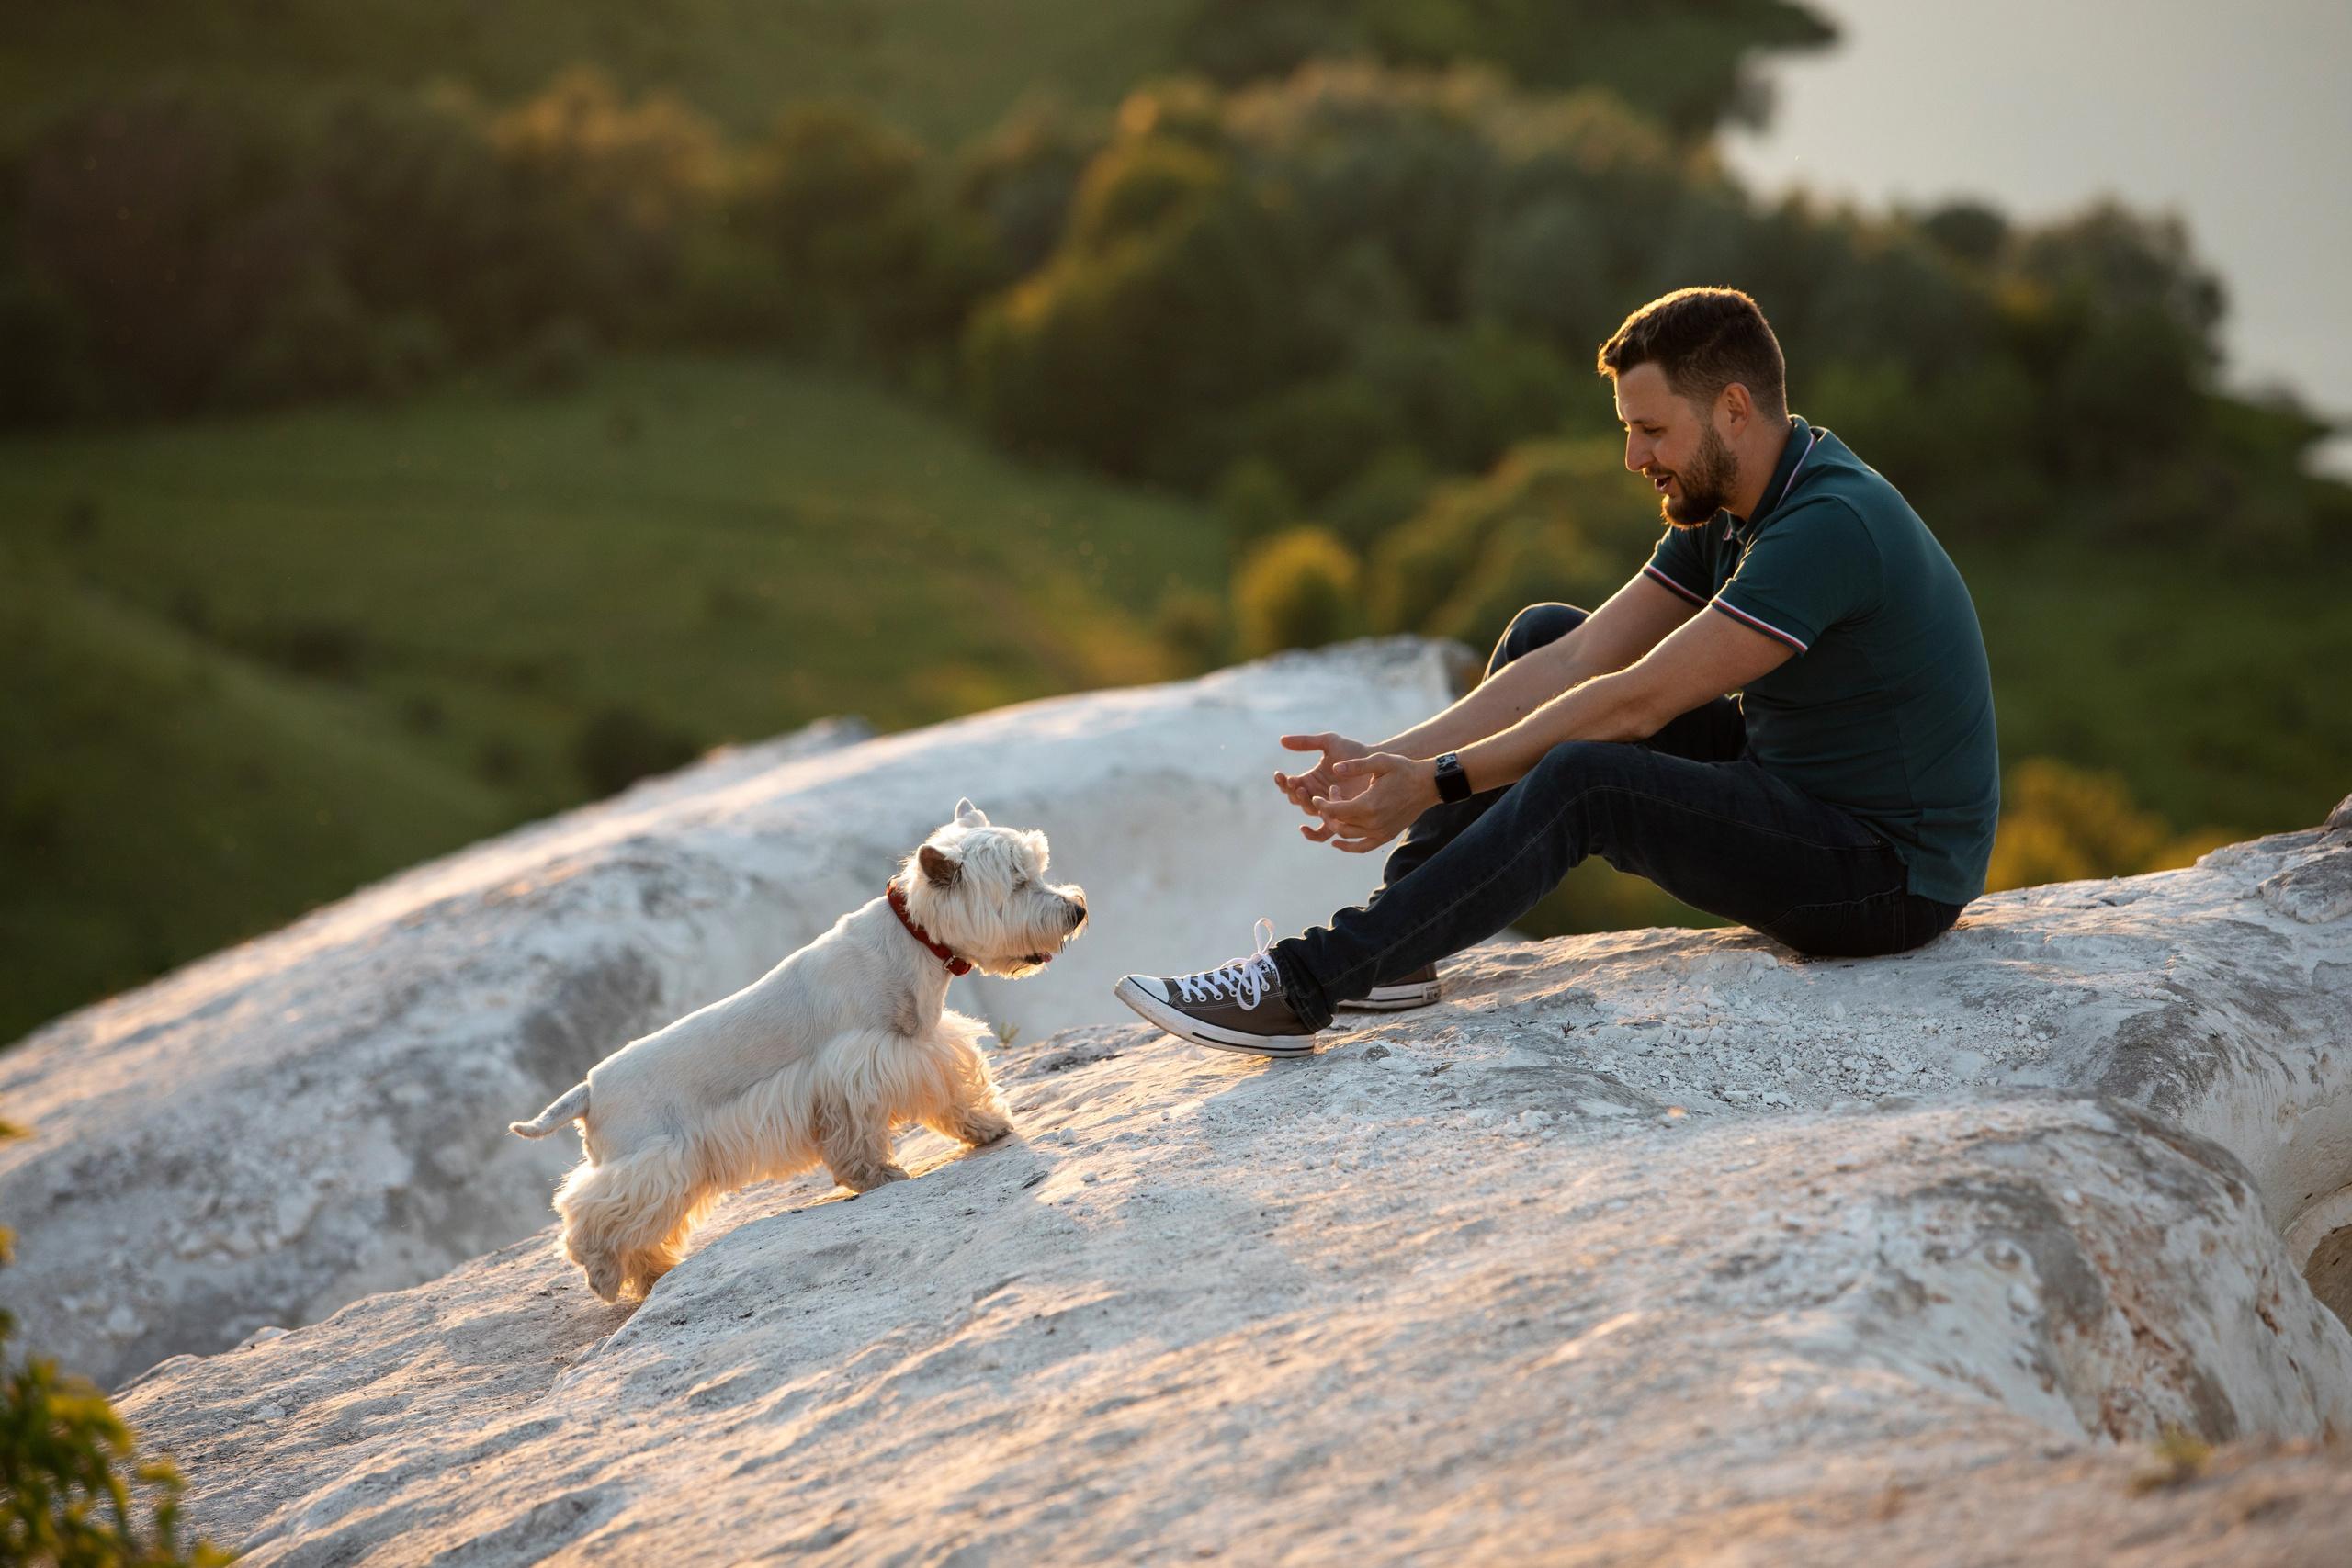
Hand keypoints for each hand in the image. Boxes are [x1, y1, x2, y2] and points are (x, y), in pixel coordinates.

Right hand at [1274, 733, 1369, 834]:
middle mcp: (1316, 794)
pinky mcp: (1340, 817)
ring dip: (1303, 802)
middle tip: (1294, 782)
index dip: (1282, 782)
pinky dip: (1312, 834)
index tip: (1280, 774)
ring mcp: (1328, 806)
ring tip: (1302, 790)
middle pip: (1296, 799)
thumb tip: (1281, 740)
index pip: (1289, 784)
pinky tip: (1305, 828)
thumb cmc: (1353, 751)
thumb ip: (1306, 742)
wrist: (1376, 761)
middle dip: (1291, 791)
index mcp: (1310, 779)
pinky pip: (1323, 832)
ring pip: (1309, 811)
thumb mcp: (1328, 742)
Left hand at [1307, 753, 1438, 853]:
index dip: (1321, 804)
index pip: (1335, 811)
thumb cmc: (1403, 770)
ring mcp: (1380, 832)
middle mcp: (1373, 823)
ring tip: (1337, 807)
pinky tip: (1336, 843)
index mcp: (1368, 805)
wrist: (1427, 785)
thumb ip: (1356, 765)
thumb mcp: (1380, 762)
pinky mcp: (1386, 836)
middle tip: (1331, 794)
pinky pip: (1362, 847)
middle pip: (1338, 824)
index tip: (1317, 796)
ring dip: (1336, 823)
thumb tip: (1335, 768)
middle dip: (1328, 811)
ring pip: (1347, 835)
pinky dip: (1348, 847)